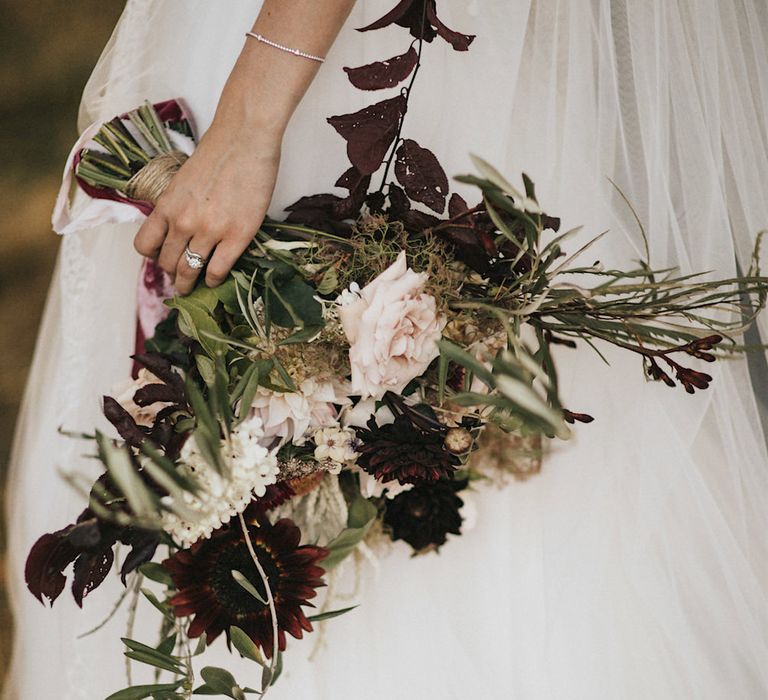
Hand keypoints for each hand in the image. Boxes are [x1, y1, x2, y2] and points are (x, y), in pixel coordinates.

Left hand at [133, 0, 356, 293]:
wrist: (244, 138)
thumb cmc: (218, 151)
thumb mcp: (184, 179)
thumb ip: (178, 204)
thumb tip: (181, 224)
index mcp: (166, 206)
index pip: (145, 245)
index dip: (153, 257)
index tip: (162, 259)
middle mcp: (182, 222)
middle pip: (167, 263)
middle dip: (172, 274)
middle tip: (179, 279)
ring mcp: (209, 231)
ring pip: (189, 272)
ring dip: (189, 283)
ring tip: (194, 287)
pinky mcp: (237, 236)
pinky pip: (218, 271)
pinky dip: (214, 280)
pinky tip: (216, 279)